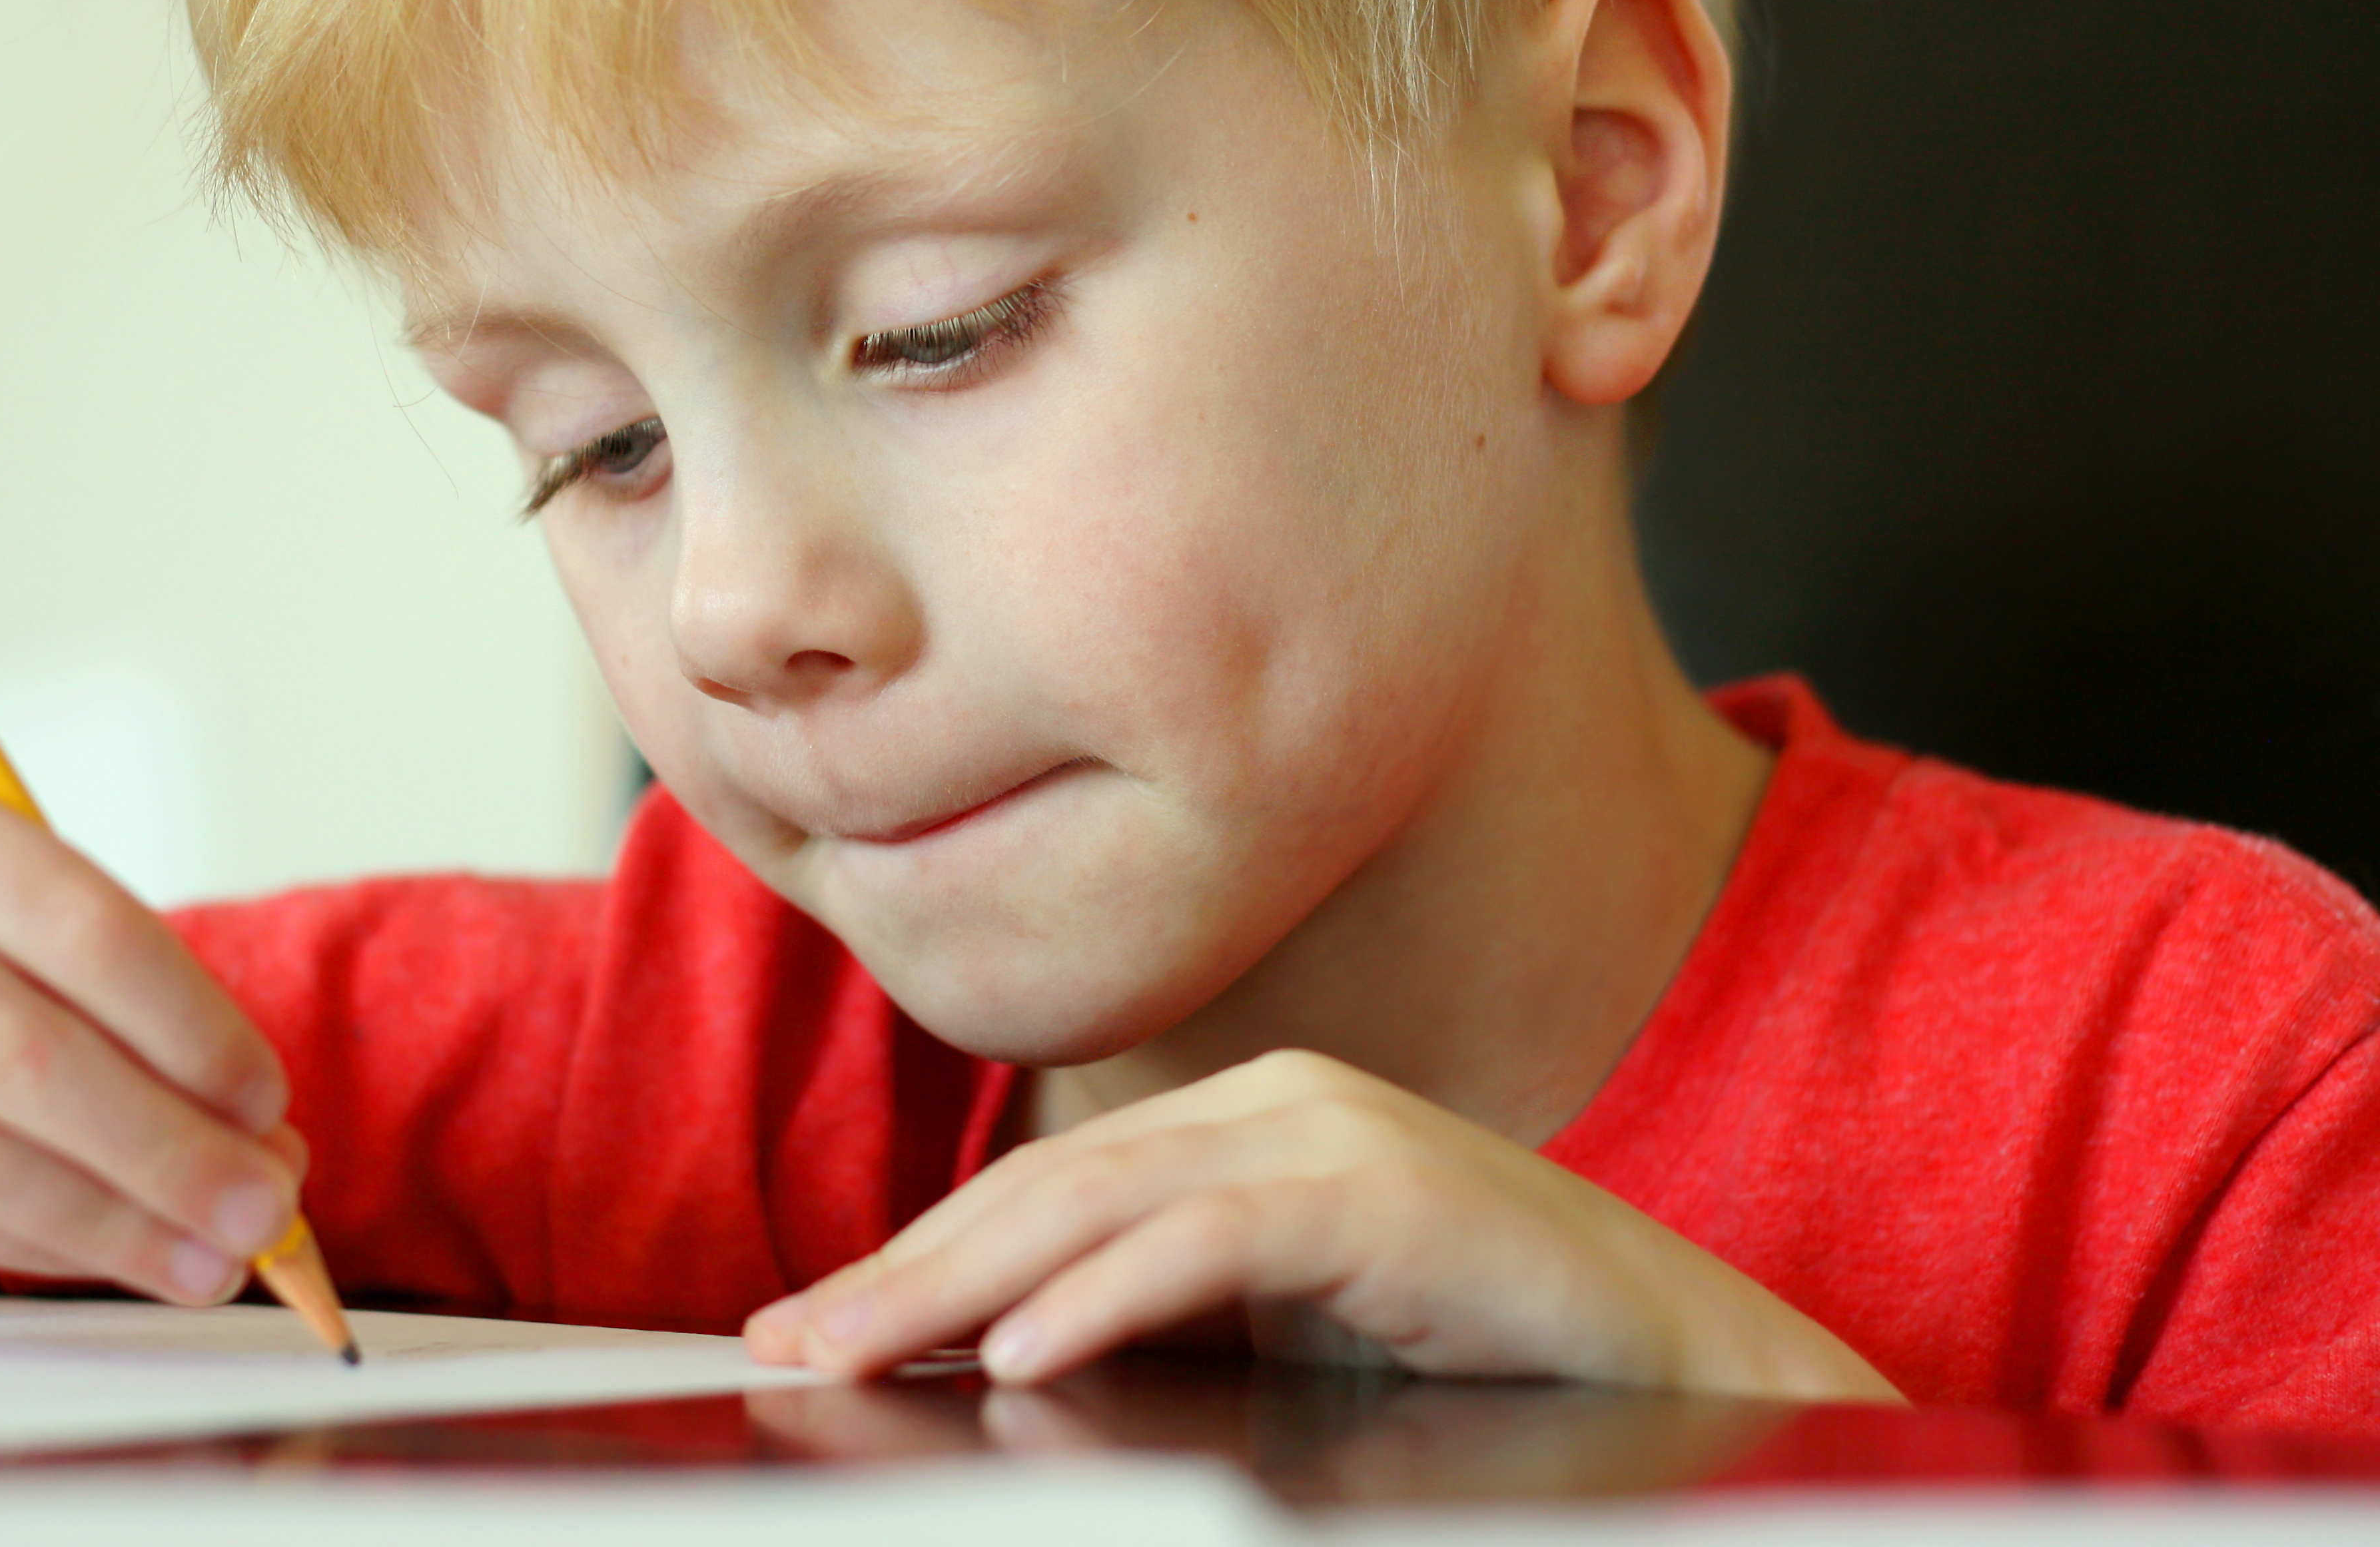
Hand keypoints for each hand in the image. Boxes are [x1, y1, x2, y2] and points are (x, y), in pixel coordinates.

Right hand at [0, 759, 301, 1302]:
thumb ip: (97, 977)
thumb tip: (253, 1125)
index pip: (78, 929)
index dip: (189, 1027)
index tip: (266, 1102)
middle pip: (24, 1059)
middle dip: (166, 1151)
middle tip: (267, 1211)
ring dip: (107, 1224)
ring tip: (209, 1260)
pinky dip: (22, 1242)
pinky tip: (102, 1255)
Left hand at [744, 1049, 1898, 1401]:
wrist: (1687, 1365)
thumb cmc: (1481, 1356)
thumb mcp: (1283, 1341)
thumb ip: (1164, 1328)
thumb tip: (1000, 1365)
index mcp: (1242, 1127)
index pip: (1040, 1195)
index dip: (912, 1260)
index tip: (802, 1328)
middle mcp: (1276, 1105)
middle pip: (1045, 1190)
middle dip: (901, 1274)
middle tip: (784, 1346)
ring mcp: (1335, 1135)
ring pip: (1104, 1204)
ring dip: (964, 1285)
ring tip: (857, 1352)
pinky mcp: (1393, 1193)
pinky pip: (1221, 1241)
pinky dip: (1113, 1296)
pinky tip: (1026, 1352)